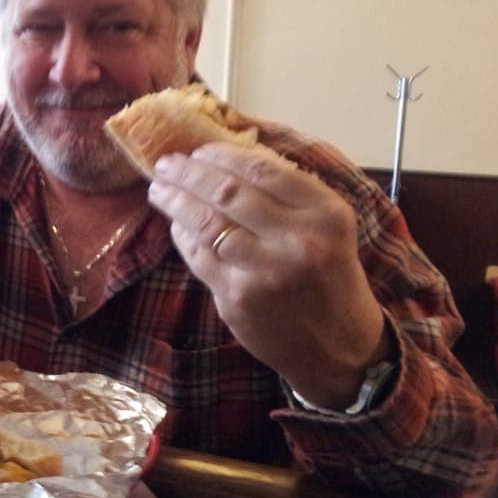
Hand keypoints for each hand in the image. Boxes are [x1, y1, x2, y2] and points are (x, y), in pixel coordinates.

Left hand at [147, 143, 389, 408]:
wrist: (339, 347)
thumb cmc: (328, 277)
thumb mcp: (328, 228)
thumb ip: (288, 193)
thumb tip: (228, 155)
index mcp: (326, 212)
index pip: (262, 169)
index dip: (221, 154)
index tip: (198, 150)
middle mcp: (298, 239)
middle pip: (227, 191)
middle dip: (189, 172)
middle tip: (166, 163)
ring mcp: (265, 270)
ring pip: (206, 222)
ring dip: (175, 200)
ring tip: (158, 189)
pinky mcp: (238, 297)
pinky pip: (198, 255)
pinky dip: (182, 236)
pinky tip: (175, 225)